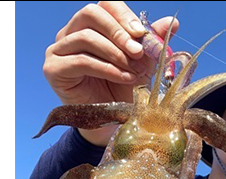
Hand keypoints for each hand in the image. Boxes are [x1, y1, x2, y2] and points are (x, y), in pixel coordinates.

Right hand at [42, 1, 178, 144]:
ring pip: (86, 37)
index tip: (142, 34)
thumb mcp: (142, 62)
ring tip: (133, 70)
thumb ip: (152, 42)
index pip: (104, 5)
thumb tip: (172, 22)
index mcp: (91, 24)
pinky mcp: (53, 69)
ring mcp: (58, 49)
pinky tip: (123, 77)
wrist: (110, 119)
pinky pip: (80, 61)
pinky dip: (106, 68)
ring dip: (115, 53)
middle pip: (91, 14)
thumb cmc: (123, 88)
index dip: (123, 15)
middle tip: (138, 51)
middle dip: (118, 32)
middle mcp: (70, 32)